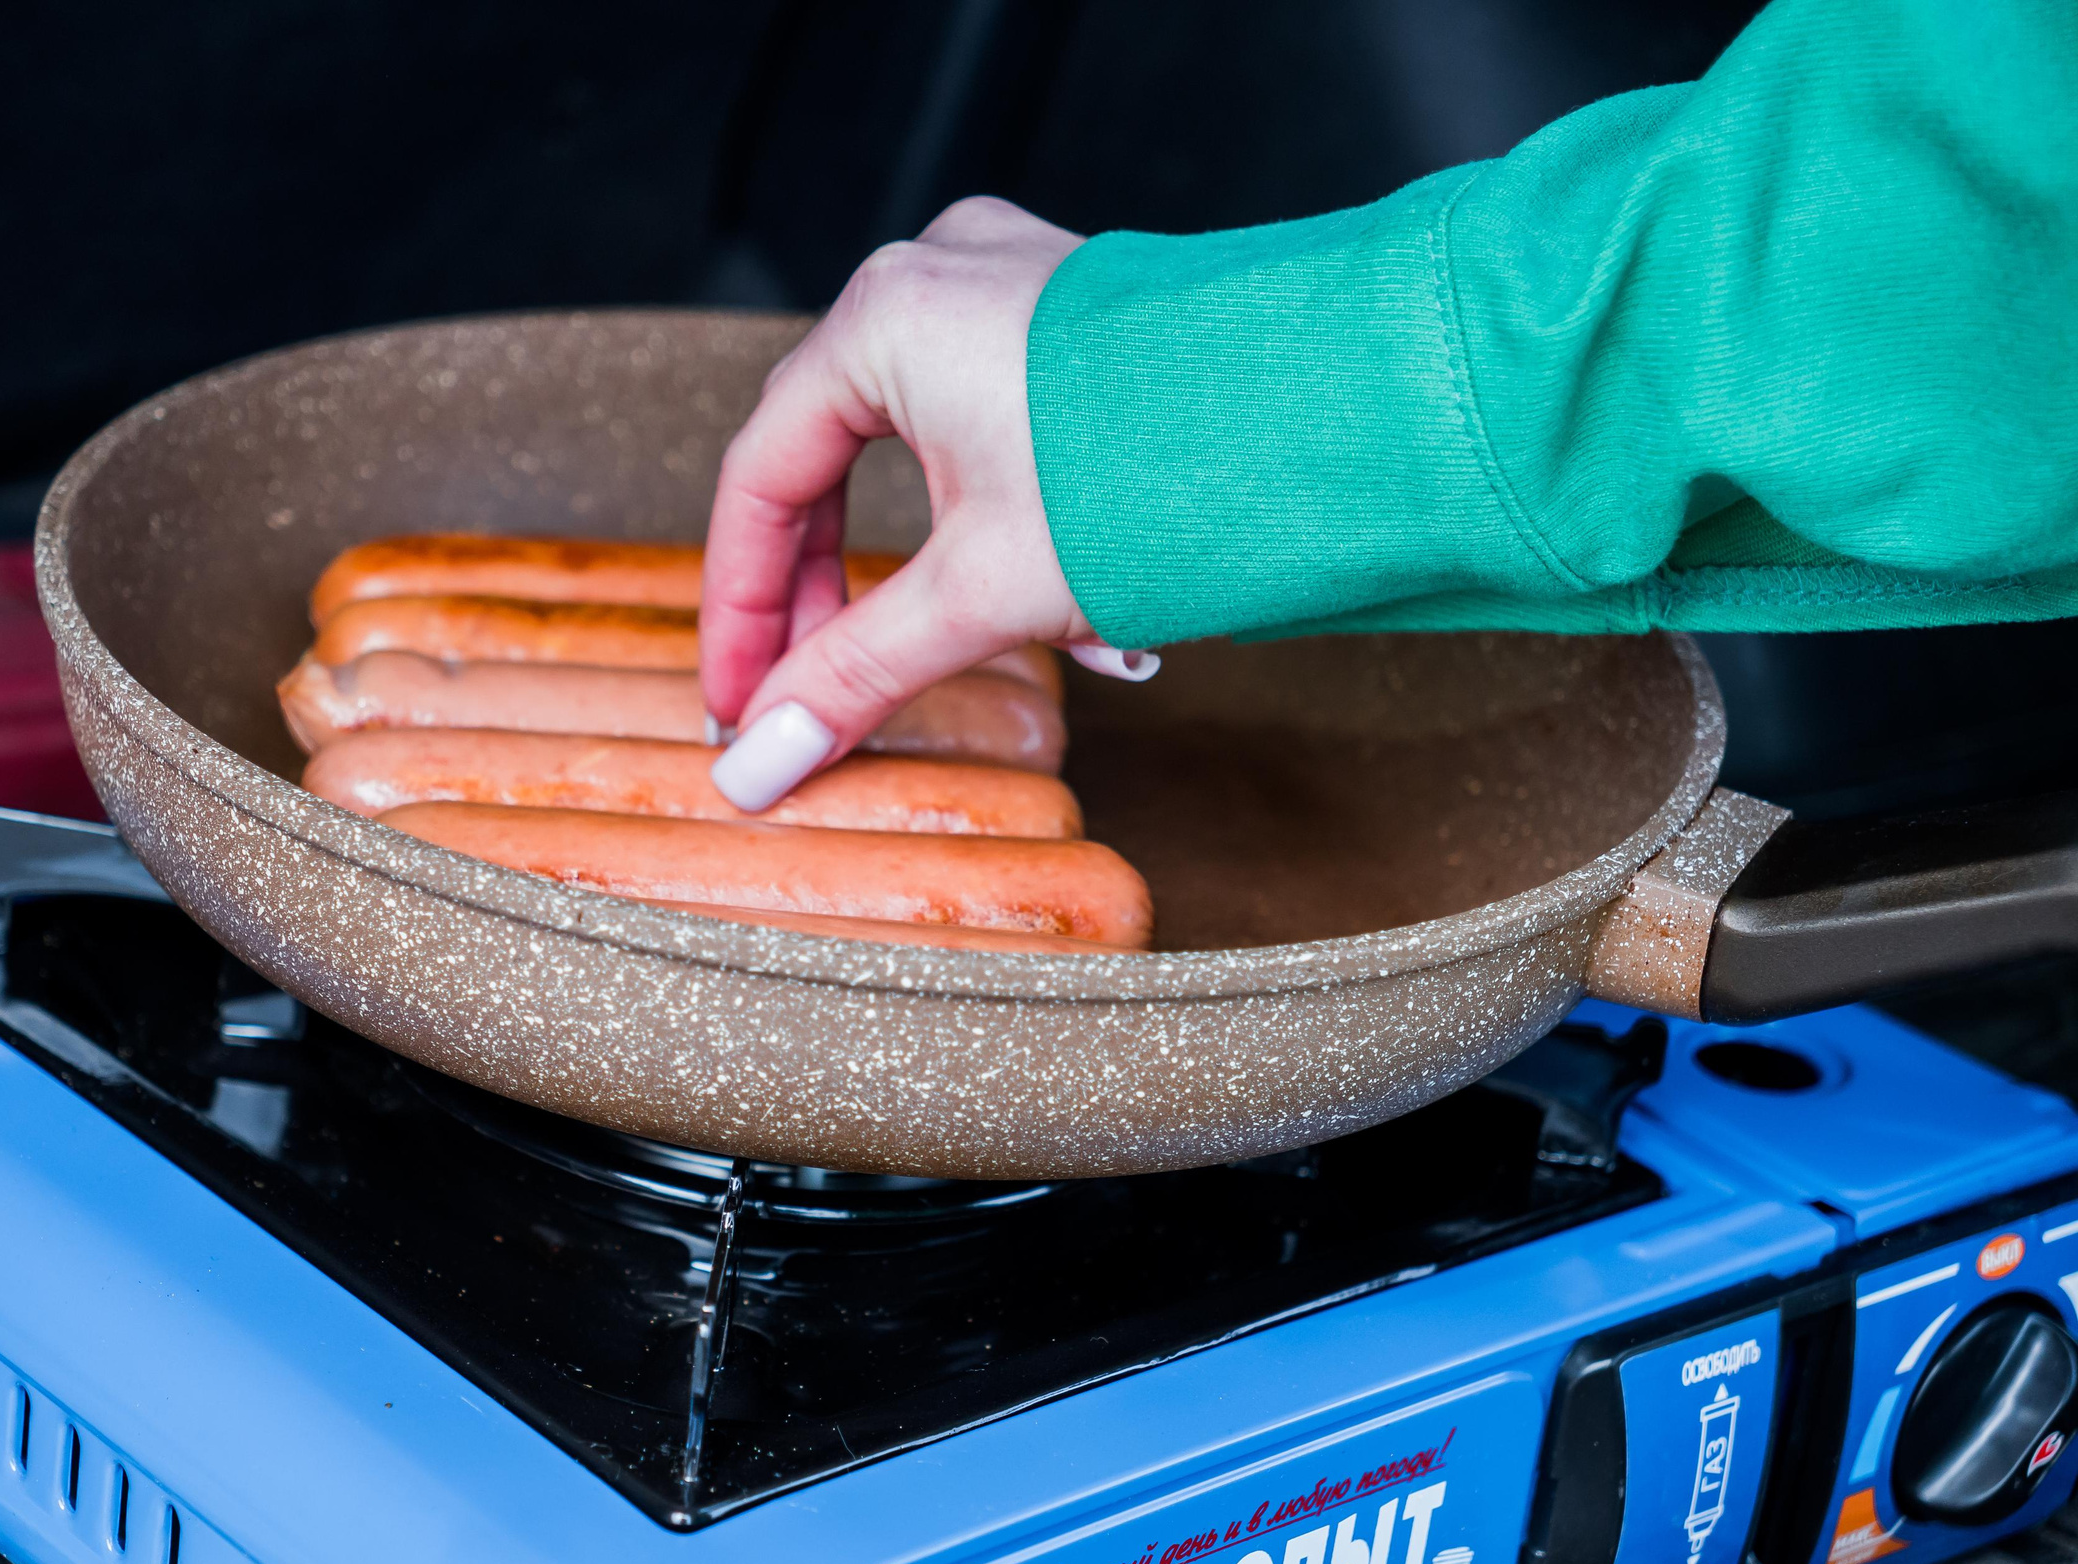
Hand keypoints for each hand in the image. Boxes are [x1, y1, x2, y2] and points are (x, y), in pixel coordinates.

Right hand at [698, 197, 1152, 810]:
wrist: (1350, 416)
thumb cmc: (1173, 470)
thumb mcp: (984, 593)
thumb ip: (857, 676)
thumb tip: (763, 760)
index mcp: (884, 316)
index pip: (761, 478)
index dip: (743, 607)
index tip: (740, 699)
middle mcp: (939, 276)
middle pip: (830, 459)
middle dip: (827, 596)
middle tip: (813, 692)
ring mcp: (1015, 286)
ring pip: (917, 448)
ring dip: (920, 567)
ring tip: (948, 654)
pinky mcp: (1079, 321)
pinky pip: (993, 426)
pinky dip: (990, 521)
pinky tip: (1046, 602)